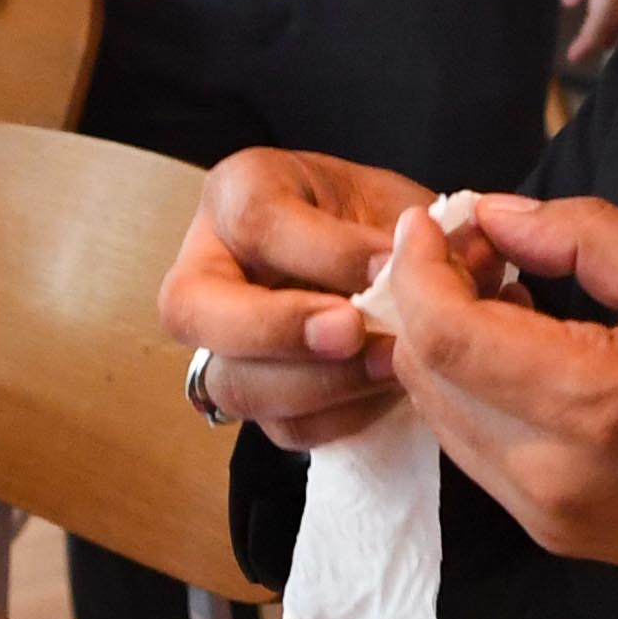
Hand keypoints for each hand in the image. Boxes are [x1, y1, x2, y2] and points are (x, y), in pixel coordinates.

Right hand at [159, 148, 447, 451]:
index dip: (325, 252)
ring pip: (231, 383)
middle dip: (277, 328)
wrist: (396, 268)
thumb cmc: (383, 221)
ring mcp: (221, 343)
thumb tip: (426, 256)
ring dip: (317, 384)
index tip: (391, 264)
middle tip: (353, 331)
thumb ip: (404, 232)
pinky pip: (280, 426)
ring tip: (391, 364)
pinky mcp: (256, 396)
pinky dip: (338, 416)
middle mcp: (206, 266)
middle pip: (191, 309)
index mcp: (238, 192)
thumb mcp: (395, 204)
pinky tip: (384, 392)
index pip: (255, 222)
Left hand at [390, 191, 617, 600]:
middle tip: (480, 247)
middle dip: (428, 297)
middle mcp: (548, 472)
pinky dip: (474, 389)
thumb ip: (583, 237)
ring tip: (505, 292)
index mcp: (590, 404)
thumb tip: (498, 216)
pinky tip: (523, 349)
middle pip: (426, 373)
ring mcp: (544, 514)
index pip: (446, 333)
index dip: (419, 267)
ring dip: (447, 344)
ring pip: (439, 415)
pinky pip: (475, 449)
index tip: (432, 220)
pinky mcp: (550, 532)